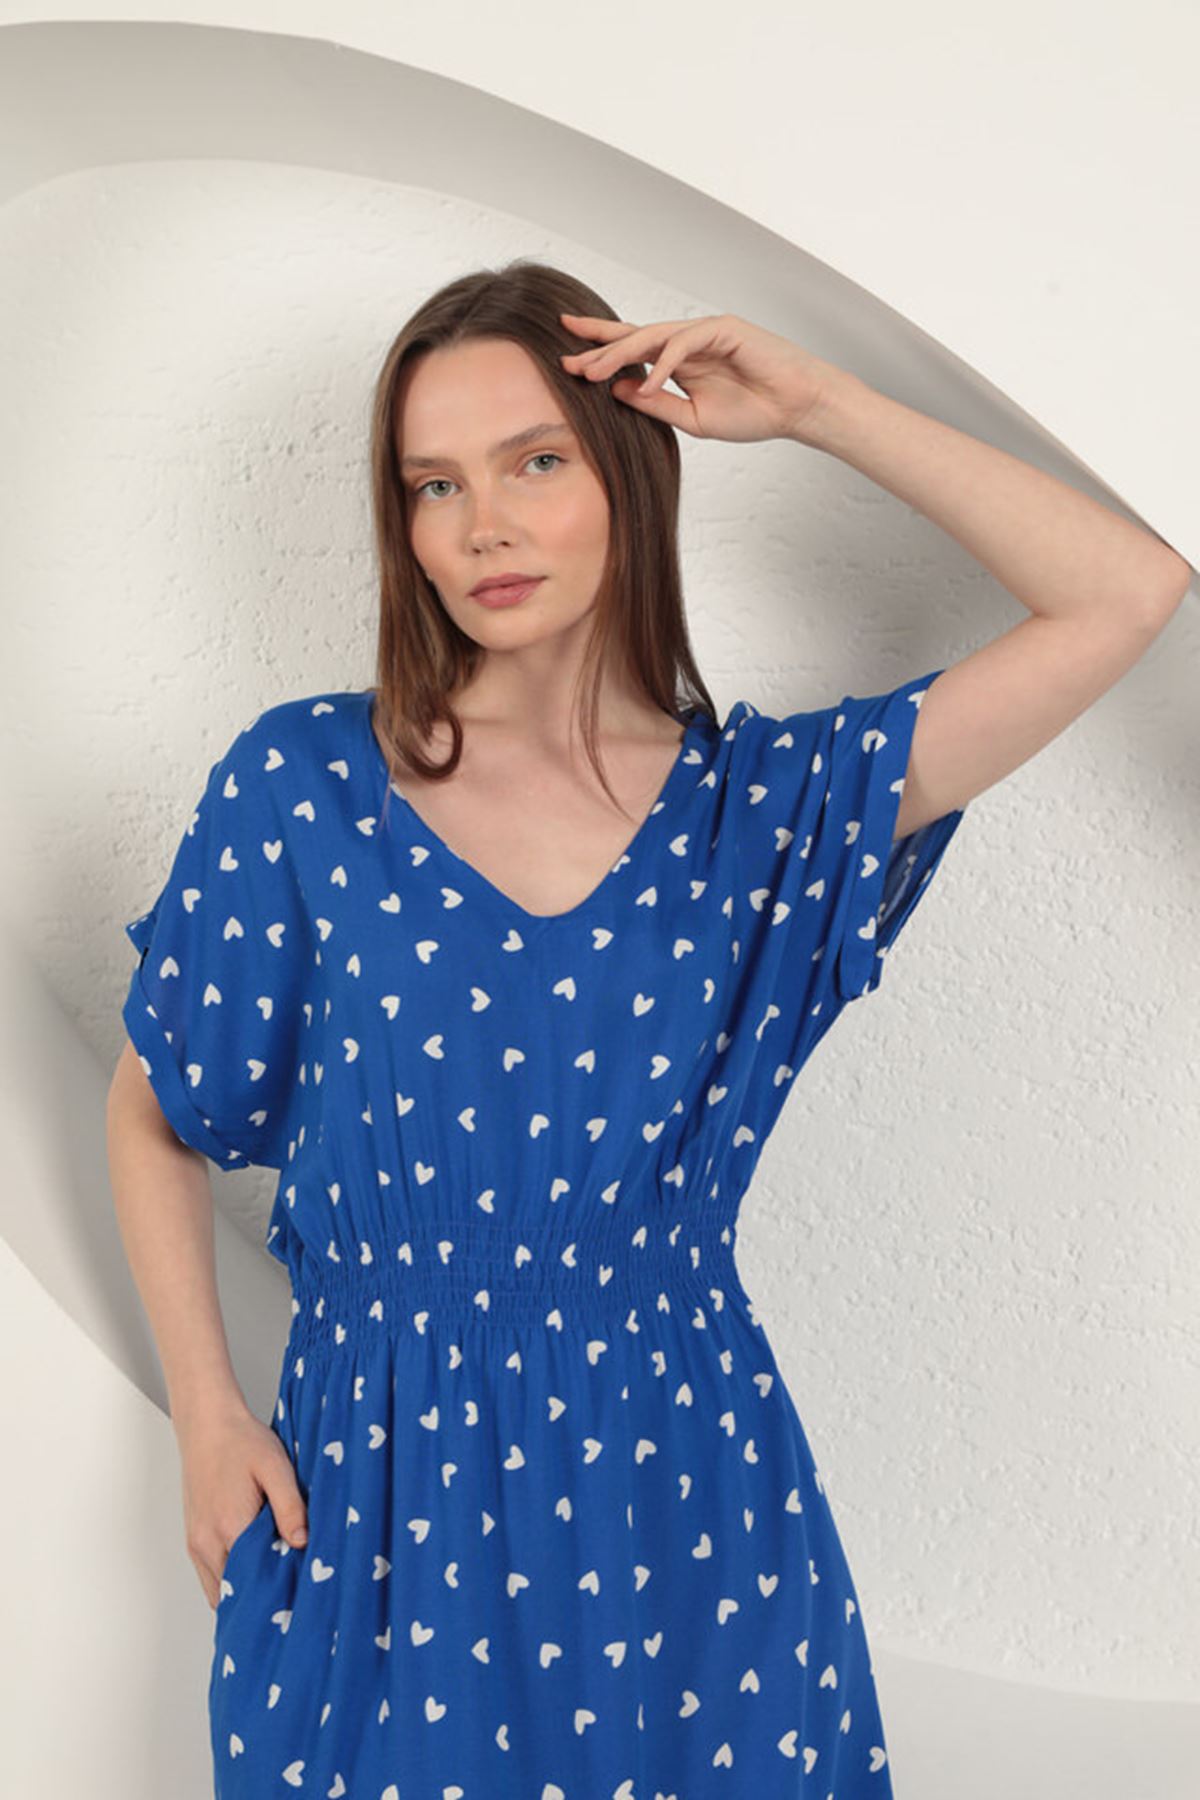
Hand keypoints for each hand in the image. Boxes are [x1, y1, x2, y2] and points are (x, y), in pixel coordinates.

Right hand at [177, 1405, 307, 1609]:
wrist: (207, 1424)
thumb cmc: (240, 1441)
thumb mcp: (276, 1467)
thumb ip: (290, 1507)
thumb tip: (303, 1543)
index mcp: (231, 1527)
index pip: (255, 1582)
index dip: (278, 1591)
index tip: (299, 1592)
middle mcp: (208, 1542)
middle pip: (235, 1592)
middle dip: (262, 1596)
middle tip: (291, 1591)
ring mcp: (196, 1543)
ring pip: (220, 1590)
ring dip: (244, 1590)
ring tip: (275, 1579)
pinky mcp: (193, 1539)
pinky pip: (211, 1576)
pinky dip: (230, 1580)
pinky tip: (254, 1566)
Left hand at [559, 310, 850, 445]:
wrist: (797, 408)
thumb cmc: (755, 413)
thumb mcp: (693, 419)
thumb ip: (657, 404)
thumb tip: (617, 391)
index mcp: (680, 362)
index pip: (634, 353)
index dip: (601, 354)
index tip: (568, 364)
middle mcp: (688, 342)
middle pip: (635, 337)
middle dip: (599, 346)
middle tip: (565, 354)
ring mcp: (705, 331)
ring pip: (653, 336)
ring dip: (621, 353)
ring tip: (593, 371)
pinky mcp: (724, 328)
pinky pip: (684, 343)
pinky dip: (664, 363)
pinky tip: (648, 381)